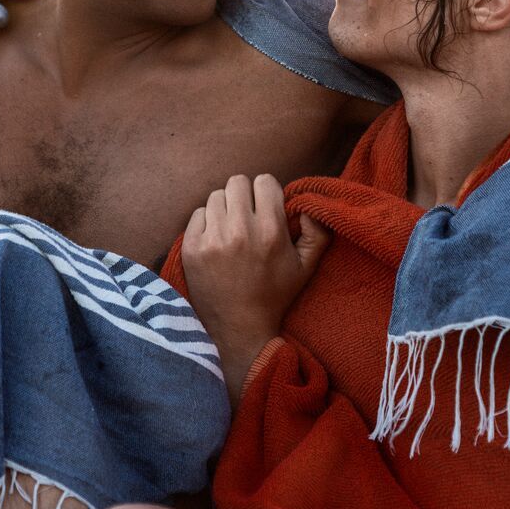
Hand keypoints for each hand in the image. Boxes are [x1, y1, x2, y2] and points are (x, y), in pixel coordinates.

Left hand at [181, 174, 331, 405]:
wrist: (238, 328)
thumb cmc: (274, 295)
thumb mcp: (306, 268)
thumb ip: (318, 233)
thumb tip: (310, 207)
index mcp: (270, 232)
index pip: (264, 181)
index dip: (267, 192)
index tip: (266, 207)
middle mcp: (240, 231)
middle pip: (237, 182)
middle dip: (244, 195)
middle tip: (246, 215)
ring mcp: (212, 239)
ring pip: (216, 196)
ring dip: (224, 208)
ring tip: (231, 229)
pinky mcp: (191, 247)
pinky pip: (197, 214)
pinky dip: (206, 223)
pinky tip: (215, 241)